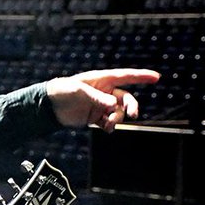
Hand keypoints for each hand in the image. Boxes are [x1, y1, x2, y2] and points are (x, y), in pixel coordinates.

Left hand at [46, 68, 160, 132]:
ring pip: (117, 112)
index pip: (125, 76)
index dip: (141, 76)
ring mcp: (100, 105)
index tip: (156, 77)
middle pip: (125, 98)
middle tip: (132, 114)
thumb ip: (97, 98)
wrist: (48, 106)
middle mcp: (104, 92)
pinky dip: (110, 126)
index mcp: (102, 79)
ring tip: (109, 124)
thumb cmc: (63, 91)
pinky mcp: (94, 117)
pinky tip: (106, 128)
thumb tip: (113, 105)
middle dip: (131, 106)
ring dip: (117, 118)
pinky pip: (108, 122)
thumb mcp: (80, 91)